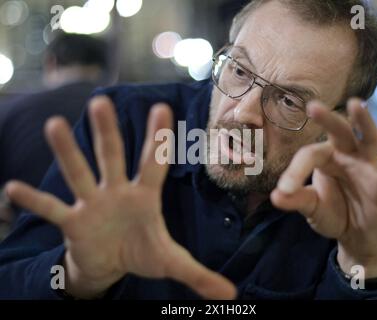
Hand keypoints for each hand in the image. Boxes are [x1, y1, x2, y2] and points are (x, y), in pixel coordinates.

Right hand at [6, 97, 235, 299]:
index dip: (158, 139)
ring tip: (53, 124)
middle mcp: (117, 192)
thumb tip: (232, 295)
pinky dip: (35, 200)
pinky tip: (12, 189)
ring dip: (67, 153)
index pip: (154, 164)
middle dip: (107, 132)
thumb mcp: (171, 262)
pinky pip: (52, 209)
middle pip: (112, 157)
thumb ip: (200, 275)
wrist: (111, 264)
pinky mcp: (73, 222)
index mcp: (144, 196)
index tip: (162, 108)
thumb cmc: (142, 252)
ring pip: (79, 174)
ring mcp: (92, 204)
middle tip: (100, 102)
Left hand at [270, 98, 376, 277]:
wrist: (356, 236)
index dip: (295, 171)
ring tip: (356, 105)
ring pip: (367, 139)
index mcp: (325, 158)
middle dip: (327, 118)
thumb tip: (275, 197)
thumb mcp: (310, 207)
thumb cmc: (333, 213)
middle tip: (312, 105)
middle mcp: (346, 156)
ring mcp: (366, 168)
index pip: (308, 155)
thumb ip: (295, 200)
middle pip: (338, 132)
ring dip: (363, 122)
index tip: (284, 191)